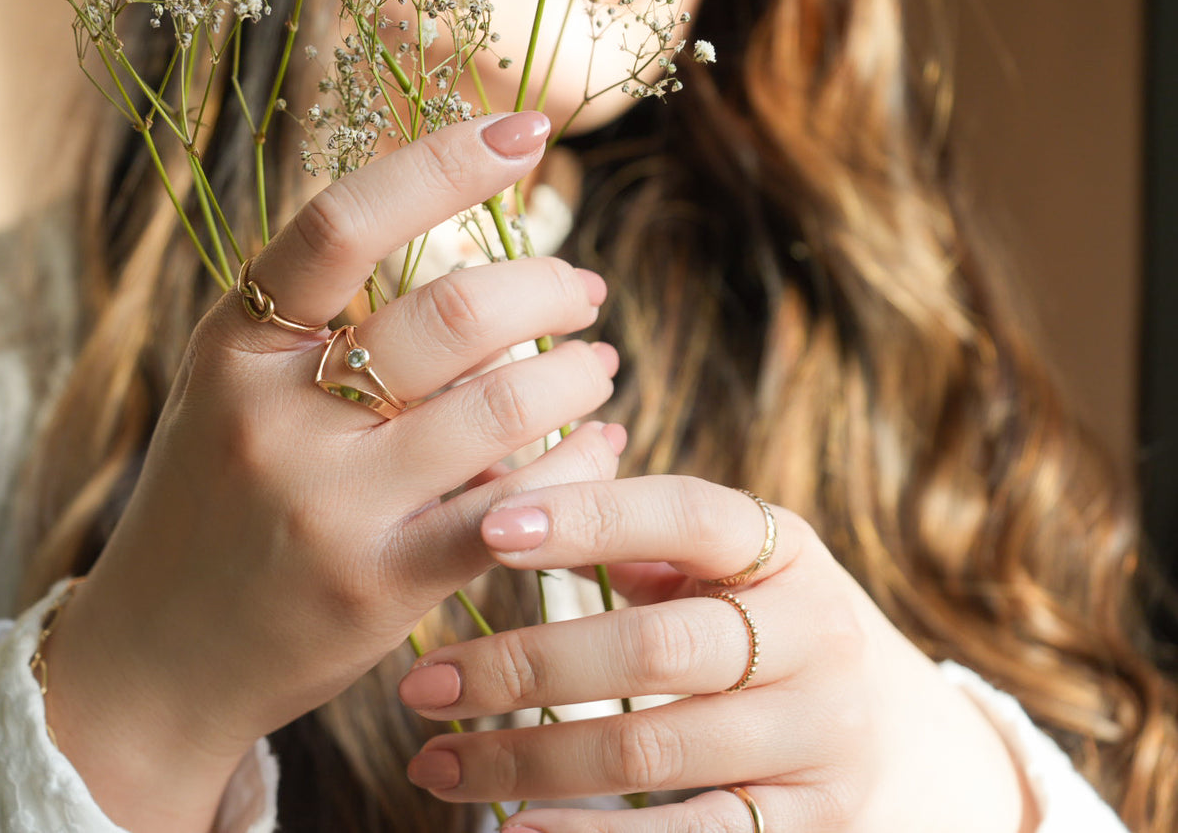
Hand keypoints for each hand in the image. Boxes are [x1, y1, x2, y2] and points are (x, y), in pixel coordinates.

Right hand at [45, 113, 623, 830]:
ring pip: (500, 405)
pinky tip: (600, 445)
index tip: (525, 131)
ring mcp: (329, 504)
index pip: (342, 222)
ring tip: (595, 367)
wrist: (151, 660)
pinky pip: (514, 508)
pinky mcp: (379, 586)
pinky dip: (577, 465)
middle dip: (545, 289)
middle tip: (581, 291)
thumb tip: (476, 274)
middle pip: (451, 313)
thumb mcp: (231, 397)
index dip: (443, 163)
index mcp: (235, 347)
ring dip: (573, 375)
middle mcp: (275, 415)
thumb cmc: (211, 510)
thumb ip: (322, 331)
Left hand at [399, 477, 1039, 832]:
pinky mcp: (808, 820)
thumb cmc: (752, 617)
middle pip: (654, 650)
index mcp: (782, 548)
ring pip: (652, 751)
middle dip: (523, 668)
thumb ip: (632, 534)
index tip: (488, 530)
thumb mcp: (718, 563)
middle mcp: (814, 635)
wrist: (878, 721)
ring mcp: (817, 736)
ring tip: (433, 762)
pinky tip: (513, 829)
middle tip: (422, 683)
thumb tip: (500, 499)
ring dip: (527, 761)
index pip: (685, 515)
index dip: (589, 517)